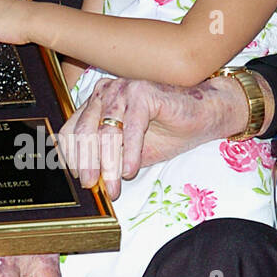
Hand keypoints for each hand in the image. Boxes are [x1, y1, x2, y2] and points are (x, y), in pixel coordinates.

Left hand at [58, 74, 268, 199]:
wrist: (205, 116)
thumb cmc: (168, 132)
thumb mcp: (130, 152)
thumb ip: (109, 161)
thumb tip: (90, 184)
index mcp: (96, 104)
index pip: (71, 132)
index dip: (72, 158)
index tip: (80, 181)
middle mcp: (105, 93)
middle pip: (85, 132)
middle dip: (87, 164)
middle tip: (92, 187)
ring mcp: (123, 89)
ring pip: (106, 132)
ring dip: (109, 164)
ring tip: (114, 187)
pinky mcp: (143, 92)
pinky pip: (131, 127)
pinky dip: (130, 152)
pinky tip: (132, 171)